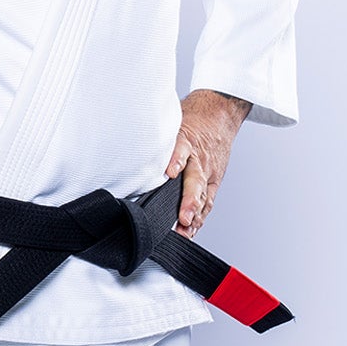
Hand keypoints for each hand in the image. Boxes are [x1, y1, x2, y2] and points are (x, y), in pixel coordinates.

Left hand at [164, 90, 252, 235]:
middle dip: (189, 201)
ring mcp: (208, 173)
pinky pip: (207, 202)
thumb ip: (157, 140)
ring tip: (186, 230)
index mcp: (187, 142)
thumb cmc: (192, 123)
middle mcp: (199, 160)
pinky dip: (199, 218)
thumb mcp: (173, 124)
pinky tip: (191, 230)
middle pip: (195, 181)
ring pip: (204, 196)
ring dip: (195, 214)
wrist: (219, 115)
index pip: (181, 150)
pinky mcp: (213, 182)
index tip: (170, 172)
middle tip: (184, 217)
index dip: (176, 160)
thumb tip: (127, 150)